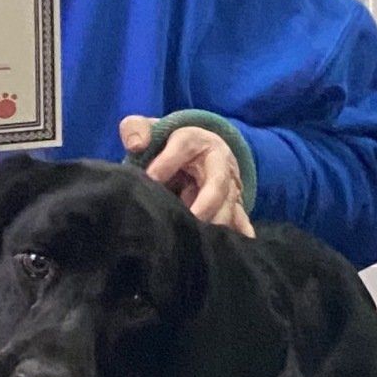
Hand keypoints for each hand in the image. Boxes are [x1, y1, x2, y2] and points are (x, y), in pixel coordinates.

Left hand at [119, 116, 252, 236]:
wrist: (198, 149)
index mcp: (194, 140)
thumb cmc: (168, 143)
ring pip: (230, 205)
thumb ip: (136, 129)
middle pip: (217, 183)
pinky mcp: (233, 203)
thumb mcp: (152, 129)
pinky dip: (240, 232)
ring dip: (218, 223)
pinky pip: (240, 218)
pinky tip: (233, 248)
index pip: (183, 146)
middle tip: (188, 221)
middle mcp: (217, 161)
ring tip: (200, 242)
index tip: (150, 179)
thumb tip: (137, 145)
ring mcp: (228, 184)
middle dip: (205, 204)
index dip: (166, 163)